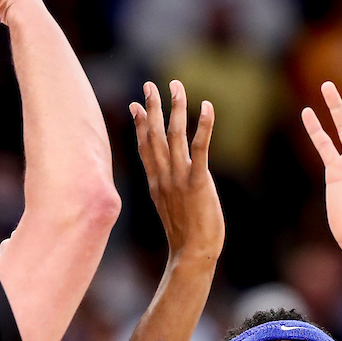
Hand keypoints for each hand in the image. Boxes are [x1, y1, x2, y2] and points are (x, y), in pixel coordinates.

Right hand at [130, 80, 223, 263]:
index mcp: (156, 183)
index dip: (140, 125)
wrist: (192, 255)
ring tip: (175, 86)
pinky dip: (203, 126)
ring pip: (175, 136)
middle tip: (150, 85)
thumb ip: (167, 192)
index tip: (135, 105)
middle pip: (154, 136)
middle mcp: (164, 177)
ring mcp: (179, 179)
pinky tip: (206, 107)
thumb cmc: (186, 237)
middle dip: (152, 108)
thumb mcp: (171, 210)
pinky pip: (200, 149)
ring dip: (175, 108)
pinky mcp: (197, 182)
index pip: (145, 148)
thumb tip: (166, 185)